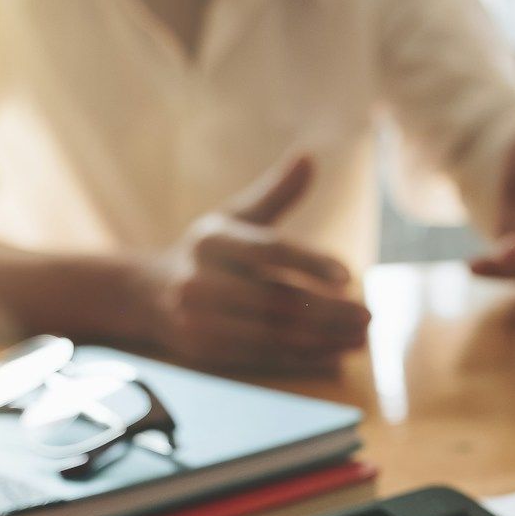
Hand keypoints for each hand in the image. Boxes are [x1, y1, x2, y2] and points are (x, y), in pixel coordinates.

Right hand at [138, 154, 368, 372]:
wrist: (146, 293)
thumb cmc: (208, 252)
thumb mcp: (234, 217)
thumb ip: (274, 193)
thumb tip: (309, 157)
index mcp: (213, 239)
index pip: (269, 251)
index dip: (310, 262)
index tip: (349, 274)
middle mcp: (200, 279)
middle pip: (276, 298)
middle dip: (328, 310)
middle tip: (368, 315)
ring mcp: (198, 318)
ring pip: (272, 333)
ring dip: (323, 339)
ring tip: (360, 338)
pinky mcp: (203, 350)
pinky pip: (263, 356)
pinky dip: (303, 358)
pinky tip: (336, 355)